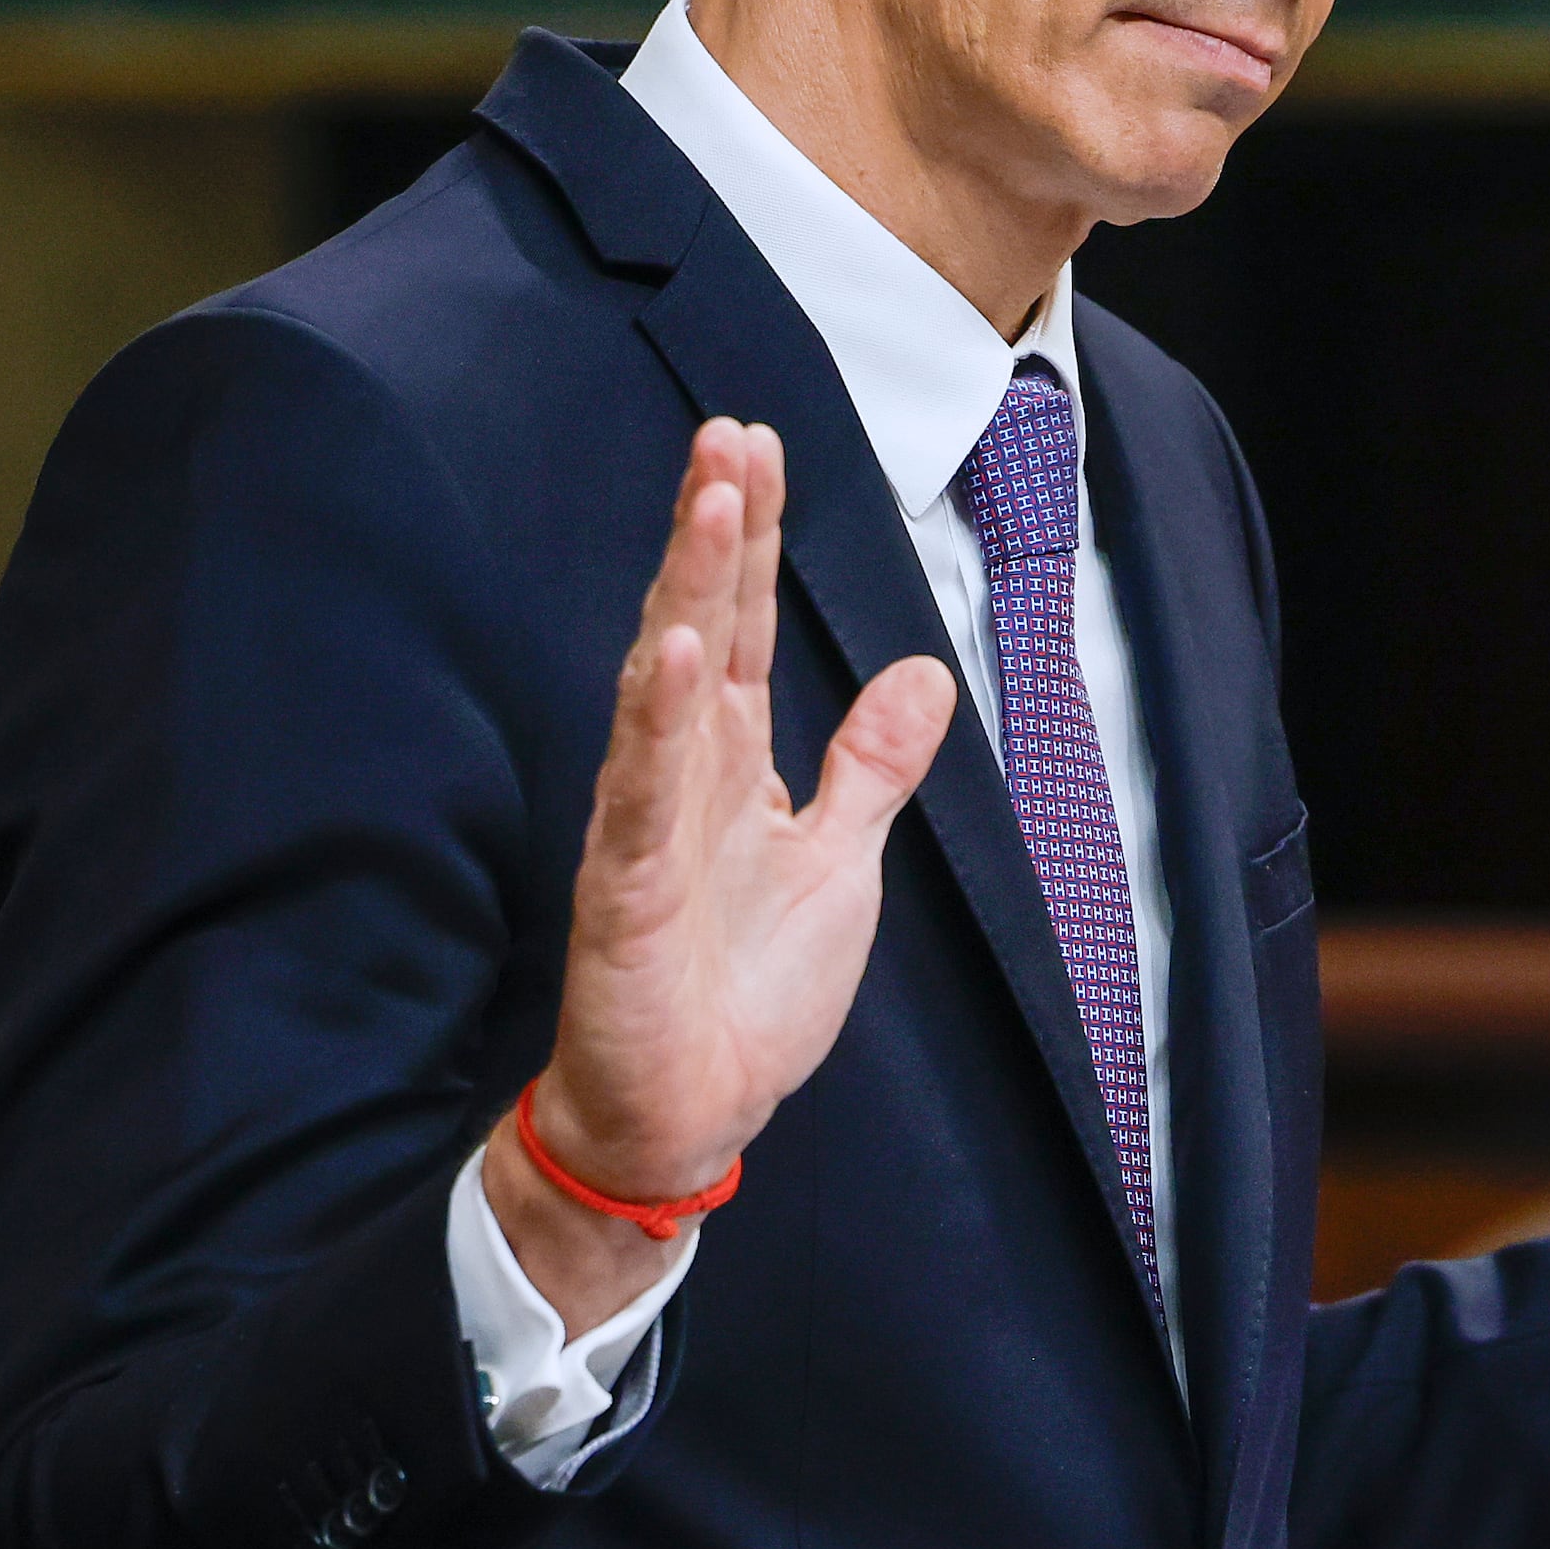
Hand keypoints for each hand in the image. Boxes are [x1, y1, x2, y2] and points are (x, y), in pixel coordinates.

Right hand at [487, 419, 955, 1329]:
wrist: (688, 1117)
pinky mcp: (627, 894)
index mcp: (730, 763)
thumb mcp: (841, 861)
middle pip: (697, 627)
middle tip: (730, 431)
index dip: (750, 538)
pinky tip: (667, 654)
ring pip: (663, 688)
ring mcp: (647, 828)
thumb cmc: (746, 994)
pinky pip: (638, 797)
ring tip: (709, 501)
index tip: (758, 444)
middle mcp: (681, 776)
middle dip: (713, 530)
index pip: (738, 626)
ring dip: (684, 593)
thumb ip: (870, 767)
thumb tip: (922, 673)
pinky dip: (654, 724)